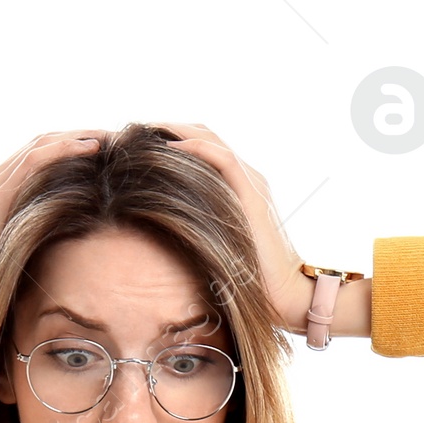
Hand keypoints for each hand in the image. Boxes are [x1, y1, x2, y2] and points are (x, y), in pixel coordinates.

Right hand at [0, 130, 105, 327]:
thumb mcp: (16, 256)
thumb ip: (35, 240)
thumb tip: (69, 246)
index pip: (39, 158)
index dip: (71, 150)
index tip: (104, 154)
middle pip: (43, 144)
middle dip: (80, 136)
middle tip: (115, 138)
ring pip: (41, 145)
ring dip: (79, 137)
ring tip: (110, 138)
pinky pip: (35, 160)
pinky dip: (65, 149)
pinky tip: (92, 149)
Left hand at [149, 123, 311, 332]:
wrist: (288, 294)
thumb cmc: (251, 281)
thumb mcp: (218, 248)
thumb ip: (199, 230)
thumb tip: (163, 234)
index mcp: (240, 186)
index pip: (205, 147)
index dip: (174, 139)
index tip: (141, 143)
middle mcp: (248, 177)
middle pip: (205, 135)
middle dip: (169, 128)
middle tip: (135, 131)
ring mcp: (252, 184)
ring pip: (211, 139)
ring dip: (175, 131)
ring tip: (145, 131)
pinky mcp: (253, 196)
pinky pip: (222, 159)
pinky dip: (195, 149)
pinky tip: (169, 149)